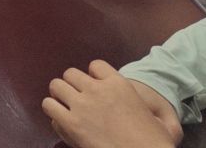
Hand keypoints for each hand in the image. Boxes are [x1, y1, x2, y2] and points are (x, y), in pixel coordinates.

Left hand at [43, 62, 181, 146]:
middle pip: (71, 73)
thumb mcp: (156, 117)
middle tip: (77, 100)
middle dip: (73, 85)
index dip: (94, 77)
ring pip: (57, 86)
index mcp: (119, 84)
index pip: (96, 66)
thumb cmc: (154, 142)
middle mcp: (97, 89)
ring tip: (66, 107)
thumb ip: (139, 104)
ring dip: (60, 96)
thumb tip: (136, 104)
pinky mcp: (70, 123)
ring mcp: (82, 105)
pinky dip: (54, 112)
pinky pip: (50, 106)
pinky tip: (62, 121)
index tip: (96, 89)